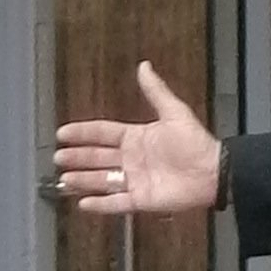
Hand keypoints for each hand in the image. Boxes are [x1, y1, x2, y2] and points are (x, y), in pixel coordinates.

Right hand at [51, 62, 221, 214]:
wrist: (212, 171)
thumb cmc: (196, 142)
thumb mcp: (174, 112)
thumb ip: (156, 91)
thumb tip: (144, 66)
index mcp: (137, 138)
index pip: (103, 133)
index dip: (83, 132)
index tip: (63, 133)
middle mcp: (132, 159)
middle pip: (97, 157)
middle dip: (77, 157)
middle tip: (58, 157)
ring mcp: (135, 180)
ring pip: (102, 180)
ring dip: (83, 180)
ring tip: (64, 179)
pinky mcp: (141, 200)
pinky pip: (116, 203)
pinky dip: (101, 204)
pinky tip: (84, 203)